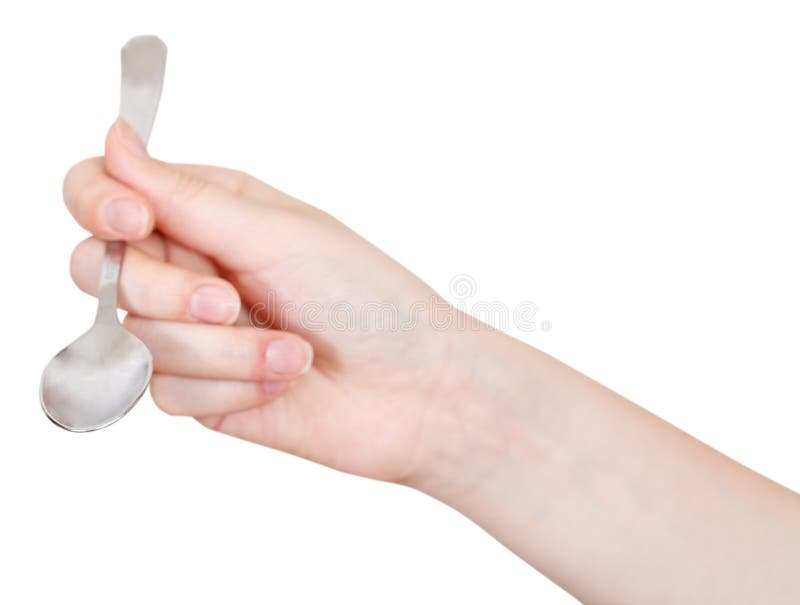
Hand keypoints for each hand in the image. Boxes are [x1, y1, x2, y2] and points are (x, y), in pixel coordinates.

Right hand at [64, 119, 460, 483]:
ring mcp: (190, 333)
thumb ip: (187, 199)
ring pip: (136, 337)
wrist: (411, 389)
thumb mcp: (279, 235)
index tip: (133, 221)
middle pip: (99, 268)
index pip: (103, 191)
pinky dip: (230, 388)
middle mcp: (190, 266)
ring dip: (222, 350)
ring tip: (291, 351)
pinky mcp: (199, 391)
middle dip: (168, 292)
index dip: (98, 203)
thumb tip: (116, 140)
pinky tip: (280, 380)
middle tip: (230, 300)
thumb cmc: (366, 297)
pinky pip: (166, 392)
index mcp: (208, 212)